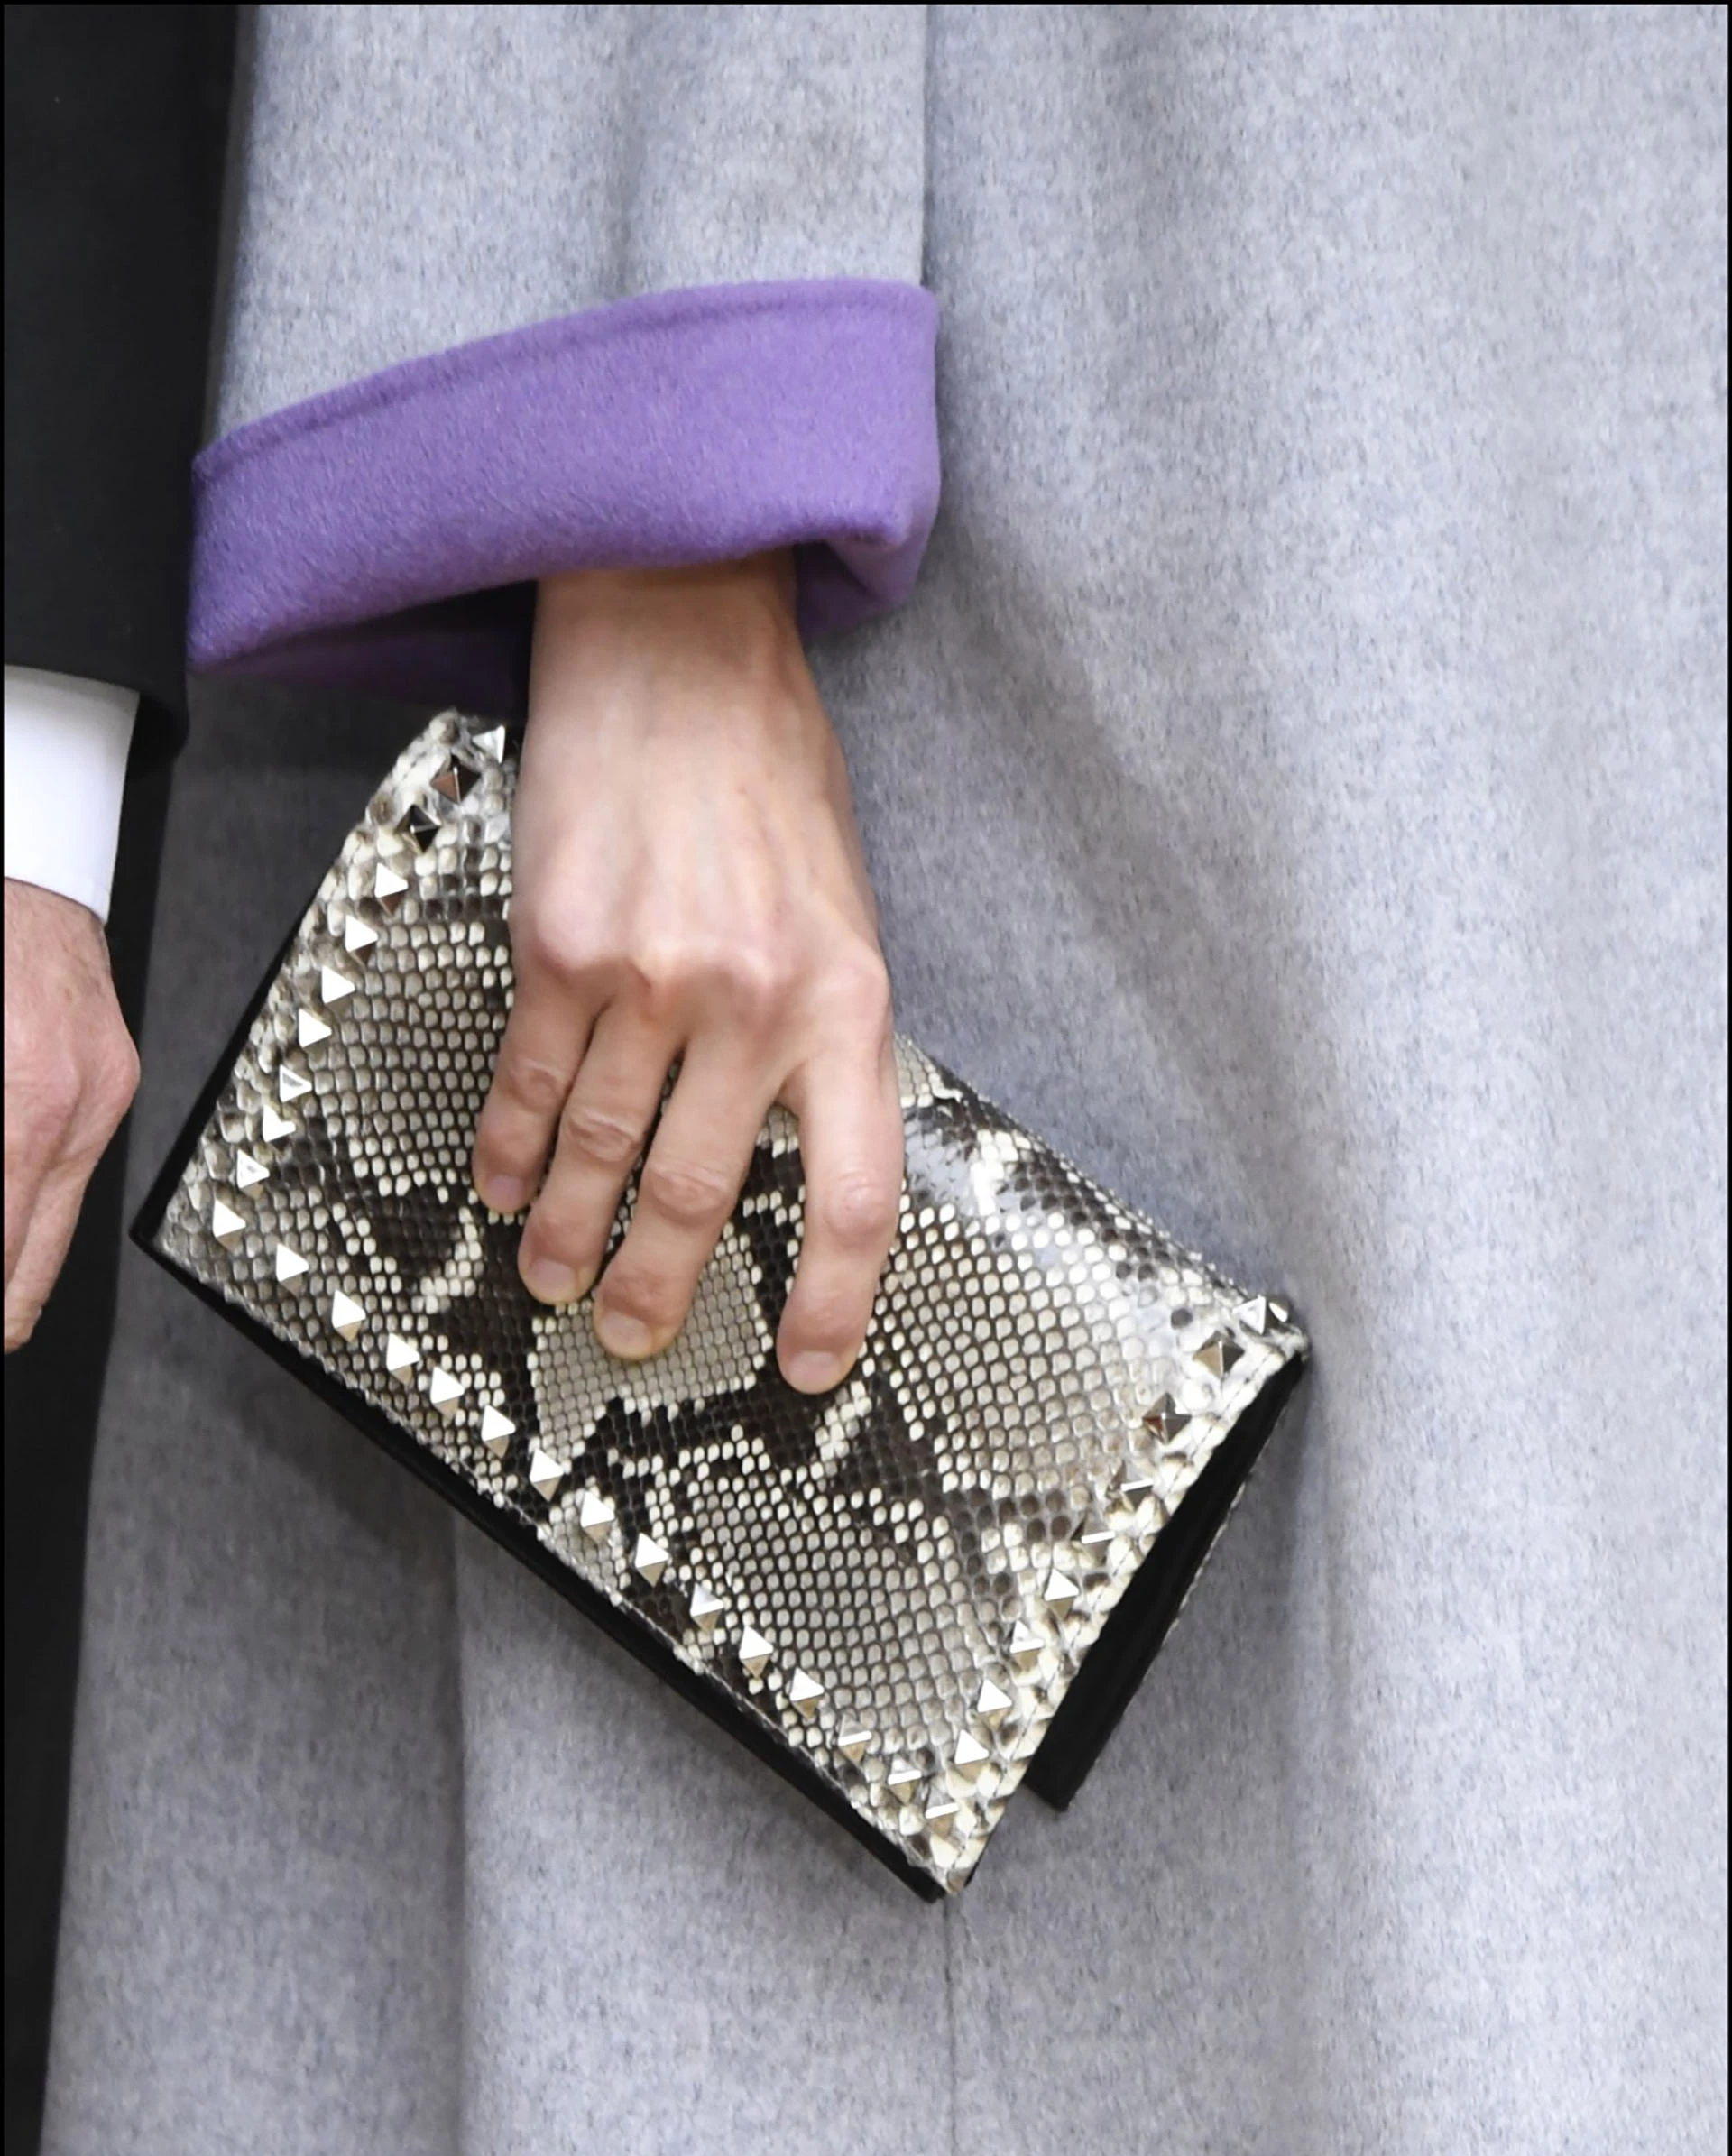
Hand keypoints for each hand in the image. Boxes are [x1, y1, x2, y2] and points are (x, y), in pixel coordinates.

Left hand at [4, 879, 138, 1350]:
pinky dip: (25, 1215)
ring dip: (8, 1269)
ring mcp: (102, 1094)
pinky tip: (7, 1227)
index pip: (2, 1250)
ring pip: (49, 1232)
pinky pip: (64, 1176)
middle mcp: (71, 1107)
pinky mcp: (113, 1078)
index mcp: (22, 1099)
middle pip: (28, 1265)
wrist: (26, 856)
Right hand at [471, 554, 902, 1393]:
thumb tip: (796, 1144)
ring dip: (568, 1233)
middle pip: (698, 1194)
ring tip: (555, 1275)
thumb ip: (821, 1032)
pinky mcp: (560, 949)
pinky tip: (503, 1183)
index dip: (836, 1299)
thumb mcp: (842, 913)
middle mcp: (753, 1004)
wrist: (679, 646)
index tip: (807, 1362)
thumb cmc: (769, 775)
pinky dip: (511, 1148)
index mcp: (848, 1003)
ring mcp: (651, 980)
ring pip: (598, 1153)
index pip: (856, 1192)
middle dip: (658, 1285)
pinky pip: (529, 1083)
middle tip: (635, 1333)